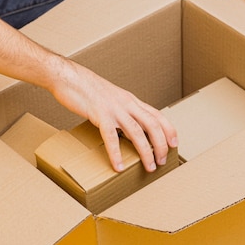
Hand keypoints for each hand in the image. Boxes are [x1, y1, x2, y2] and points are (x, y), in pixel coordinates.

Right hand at [47, 57, 177, 172]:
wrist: (69, 77)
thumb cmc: (86, 88)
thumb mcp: (110, 97)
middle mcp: (126, 103)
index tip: (175, 143)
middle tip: (162, 161)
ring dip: (145, 152)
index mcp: (130, 99)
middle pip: (152, 124)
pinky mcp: (99, 114)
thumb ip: (121, 109)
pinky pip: (111, 137)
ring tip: (149, 167)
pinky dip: (116, 153)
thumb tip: (126, 127)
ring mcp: (114, 108)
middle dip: (161, 145)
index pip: (157, 114)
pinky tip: (119, 166)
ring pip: (137, 132)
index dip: (168, 129)